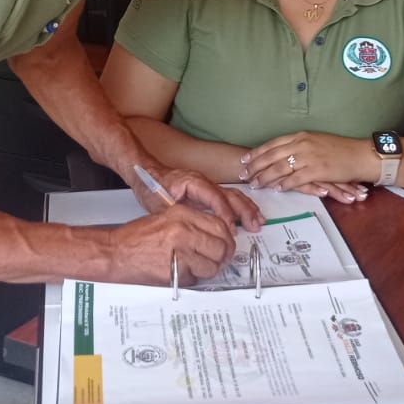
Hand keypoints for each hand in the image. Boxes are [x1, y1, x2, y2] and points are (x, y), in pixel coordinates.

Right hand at [109, 204, 234, 284]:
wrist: (115, 252)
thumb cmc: (137, 237)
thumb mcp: (167, 218)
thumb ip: (193, 224)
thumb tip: (218, 236)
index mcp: (183, 214)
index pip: (220, 226)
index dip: (226, 239)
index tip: (225, 245)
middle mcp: (184, 231)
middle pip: (221, 247)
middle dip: (221, 257)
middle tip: (214, 260)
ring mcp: (180, 252)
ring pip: (212, 267)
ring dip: (206, 270)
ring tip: (192, 267)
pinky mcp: (175, 272)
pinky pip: (195, 279)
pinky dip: (190, 279)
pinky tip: (178, 272)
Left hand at [131, 162, 264, 232]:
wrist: (145, 173)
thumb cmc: (151, 187)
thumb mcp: (161, 205)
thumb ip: (181, 215)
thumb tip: (198, 228)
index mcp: (193, 182)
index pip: (215, 197)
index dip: (225, 214)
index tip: (230, 229)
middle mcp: (204, 181)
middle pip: (230, 195)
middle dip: (244, 211)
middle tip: (254, 226)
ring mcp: (208, 185)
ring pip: (233, 195)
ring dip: (247, 208)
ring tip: (258, 221)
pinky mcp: (208, 191)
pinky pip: (228, 198)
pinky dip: (241, 206)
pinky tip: (249, 215)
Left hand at [240, 132, 374, 202]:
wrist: (360, 155)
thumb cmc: (340, 149)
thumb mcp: (316, 141)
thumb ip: (299, 145)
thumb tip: (284, 153)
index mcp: (301, 136)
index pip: (272, 144)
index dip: (256, 153)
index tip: (244, 159)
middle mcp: (302, 144)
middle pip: (272, 156)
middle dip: (255, 166)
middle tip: (244, 175)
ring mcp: (309, 157)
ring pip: (280, 168)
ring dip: (265, 177)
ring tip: (256, 185)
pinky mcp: (317, 170)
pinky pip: (295, 179)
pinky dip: (284, 184)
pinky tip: (277, 189)